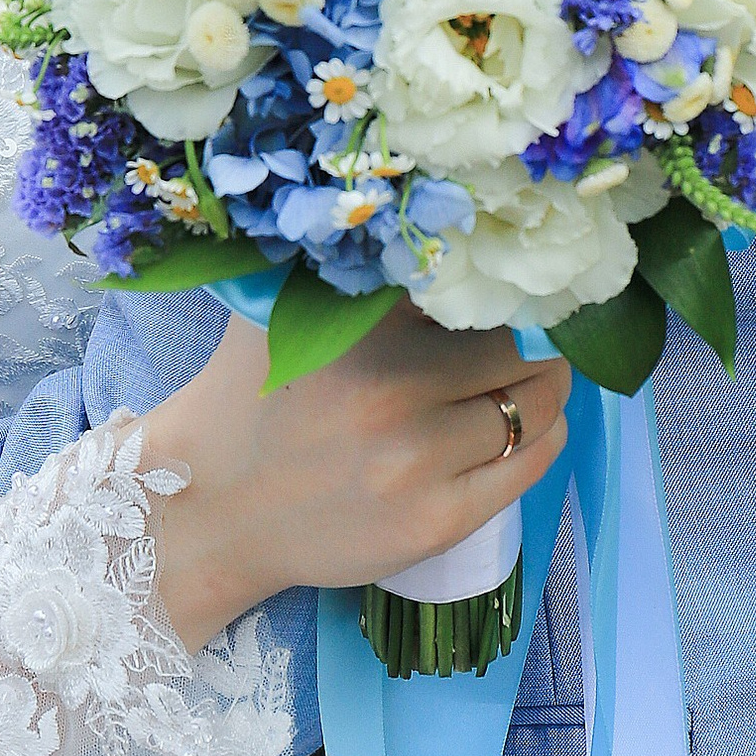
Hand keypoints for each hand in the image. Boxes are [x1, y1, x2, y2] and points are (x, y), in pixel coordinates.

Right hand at [139, 304, 569, 652]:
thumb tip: (448, 233)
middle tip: (528, 331)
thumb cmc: (251, 398)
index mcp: (360, 329)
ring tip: (531, 375)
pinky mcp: (439, 522)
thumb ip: (357, 271)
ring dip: (544, 385)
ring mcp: (419, 463)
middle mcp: (393, 392)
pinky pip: (531, 463)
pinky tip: (528, 421)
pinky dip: (544, 434)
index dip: (496, 282)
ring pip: (534, 405)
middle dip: (531, 335)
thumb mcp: (284, 309)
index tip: (505, 281)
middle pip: (519, 347)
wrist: (212, 508)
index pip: (473, 288)